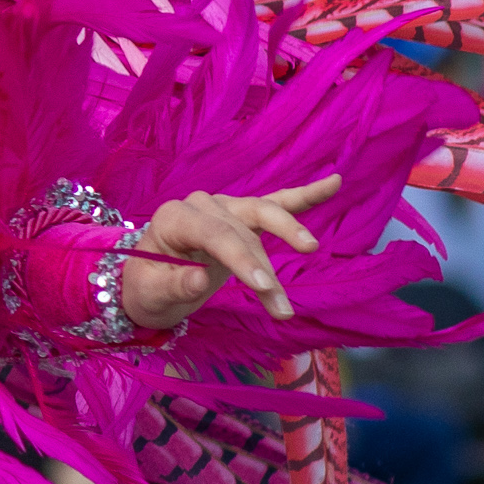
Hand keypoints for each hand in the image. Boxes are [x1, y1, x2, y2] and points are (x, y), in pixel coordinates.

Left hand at [117, 177, 342, 327]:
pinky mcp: (242, 216)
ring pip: (263, 214)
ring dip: (289, 235)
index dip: (242, 259)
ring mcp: (224, 207)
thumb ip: (175, 286)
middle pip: (241, 230)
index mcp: (173, 219)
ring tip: (311, 250)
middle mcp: (199, 206)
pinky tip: (334, 183)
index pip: (215, 234)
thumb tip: (199, 279)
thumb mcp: (153, 294)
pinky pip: (277, 202)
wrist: (149, 283)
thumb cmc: (149, 288)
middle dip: (263, 267)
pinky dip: (304, 195)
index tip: (265, 287)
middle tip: (280, 301)